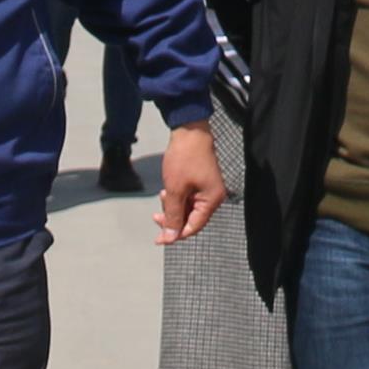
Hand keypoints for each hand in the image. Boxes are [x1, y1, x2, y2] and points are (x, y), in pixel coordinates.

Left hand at [155, 121, 226, 243]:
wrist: (189, 130)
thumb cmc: (184, 157)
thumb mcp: (175, 190)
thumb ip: (172, 215)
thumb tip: (170, 237)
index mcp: (211, 200)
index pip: (193, 227)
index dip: (176, 234)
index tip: (159, 238)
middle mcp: (213, 197)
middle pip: (191, 219)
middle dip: (172, 219)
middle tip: (155, 217)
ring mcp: (208, 189)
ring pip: (188, 209)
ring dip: (173, 208)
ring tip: (162, 196)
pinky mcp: (202, 182)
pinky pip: (189, 198)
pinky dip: (177, 198)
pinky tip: (167, 191)